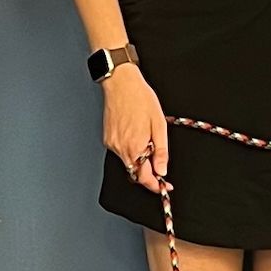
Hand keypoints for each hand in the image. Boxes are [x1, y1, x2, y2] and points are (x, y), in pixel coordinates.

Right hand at [103, 65, 167, 192]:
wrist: (121, 83)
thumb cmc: (140, 99)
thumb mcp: (159, 125)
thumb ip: (161, 151)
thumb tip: (162, 170)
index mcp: (135, 147)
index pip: (144, 178)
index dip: (155, 185)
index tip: (163, 187)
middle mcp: (120, 148)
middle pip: (135, 172)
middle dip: (147, 172)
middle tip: (158, 164)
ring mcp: (111, 144)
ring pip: (128, 161)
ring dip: (139, 158)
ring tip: (146, 137)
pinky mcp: (107, 139)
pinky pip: (120, 151)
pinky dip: (130, 149)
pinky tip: (135, 134)